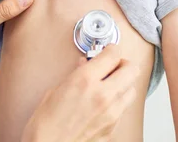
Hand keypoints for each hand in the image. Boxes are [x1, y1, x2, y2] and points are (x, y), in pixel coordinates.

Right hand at [21, 45, 139, 141]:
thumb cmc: (45, 122)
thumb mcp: (56, 90)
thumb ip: (76, 74)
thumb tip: (86, 65)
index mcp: (85, 81)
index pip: (113, 54)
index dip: (111, 49)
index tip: (107, 50)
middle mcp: (103, 95)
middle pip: (131, 69)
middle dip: (122, 64)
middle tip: (111, 65)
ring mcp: (111, 113)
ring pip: (131, 90)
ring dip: (122, 84)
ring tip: (108, 85)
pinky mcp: (113, 127)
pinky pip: (123, 109)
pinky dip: (117, 102)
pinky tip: (102, 103)